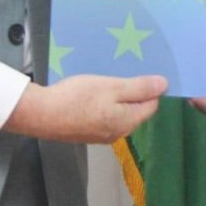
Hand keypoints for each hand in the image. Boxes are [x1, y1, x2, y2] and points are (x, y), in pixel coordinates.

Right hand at [5, 74, 166, 142]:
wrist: (41, 114)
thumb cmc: (78, 98)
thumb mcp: (112, 87)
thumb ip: (139, 88)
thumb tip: (164, 86)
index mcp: (127, 122)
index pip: (151, 105)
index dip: (150, 88)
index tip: (144, 71)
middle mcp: (118, 133)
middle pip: (135, 110)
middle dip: (134, 92)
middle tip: (124, 72)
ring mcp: (101, 135)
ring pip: (119, 113)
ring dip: (117, 97)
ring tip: (108, 79)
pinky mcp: (87, 132)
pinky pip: (104, 116)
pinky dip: (104, 104)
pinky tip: (93, 92)